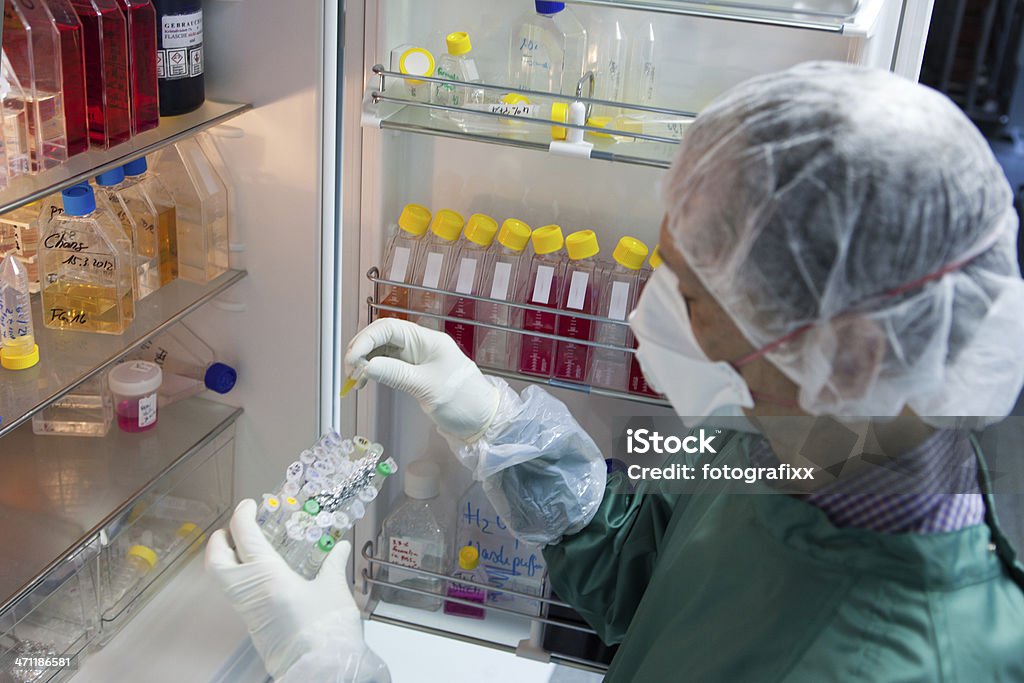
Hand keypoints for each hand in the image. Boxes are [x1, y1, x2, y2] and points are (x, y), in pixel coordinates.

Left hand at [205, 500, 362, 678]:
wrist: (321, 670)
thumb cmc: (326, 630)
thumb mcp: (334, 590)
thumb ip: (333, 564)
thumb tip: (340, 546)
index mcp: (268, 576)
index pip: (244, 536)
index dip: (243, 515)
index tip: (250, 504)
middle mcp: (250, 592)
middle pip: (216, 560)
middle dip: (220, 540)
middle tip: (234, 528)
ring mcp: (248, 610)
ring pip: (221, 579)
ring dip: (226, 559)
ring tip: (246, 548)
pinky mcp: (253, 624)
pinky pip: (235, 593)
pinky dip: (238, 576)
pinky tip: (260, 574)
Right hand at [344, 319, 499, 441]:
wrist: (482, 419)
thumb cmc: (463, 401)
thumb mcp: (427, 388)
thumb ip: (396, 374)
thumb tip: (366, 366)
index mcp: (427, 340)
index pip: (389, 328)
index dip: (366, 340)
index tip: (352, 360)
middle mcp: (420, 345)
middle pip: (382, 336)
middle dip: (362, 349)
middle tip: (349, 371)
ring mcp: (416, 358)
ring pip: (382, 351)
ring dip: (365, 361)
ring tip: (354, 380)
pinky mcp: (414, 372)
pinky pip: (387, 365)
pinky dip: (373, 371)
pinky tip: (364, 382)